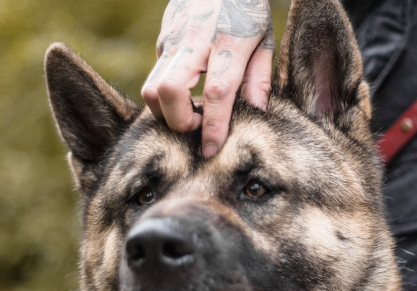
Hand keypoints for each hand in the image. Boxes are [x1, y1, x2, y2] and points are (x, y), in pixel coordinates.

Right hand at [142, 0, 274, 157]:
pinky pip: (154, 77)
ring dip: (167, 112)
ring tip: (190, 113)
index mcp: (230, 41)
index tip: (211, 150)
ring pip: (151, 89)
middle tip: (198, 125)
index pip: (218, 92)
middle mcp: (196, 40)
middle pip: (169, 92)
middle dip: (179, 121)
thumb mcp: (264, 40)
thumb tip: (256, 114)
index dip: (214, 126)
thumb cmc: (247, 9)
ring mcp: (173, 39)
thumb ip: (259, 79)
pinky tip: (185, 95)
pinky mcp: (162, 39)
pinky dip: (165, 96)